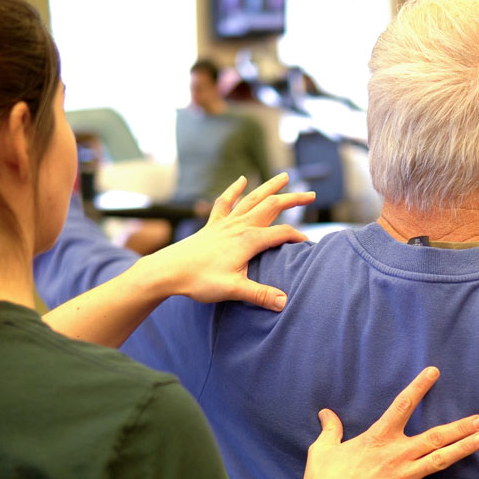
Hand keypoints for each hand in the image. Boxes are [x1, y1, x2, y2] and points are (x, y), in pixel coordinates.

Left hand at [144, 173, 314, 310]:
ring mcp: (225, 223)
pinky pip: (225, 202)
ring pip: (252, 199)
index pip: (282, 234)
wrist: (166, 271)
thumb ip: (260, 295)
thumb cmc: (199, 280)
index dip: (298, 238)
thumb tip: (284, 303)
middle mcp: (239, 226)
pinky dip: (234, 190)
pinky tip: (241, 180)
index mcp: (248, 240)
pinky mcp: (213, 225)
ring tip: (284, 176)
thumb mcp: (233, 290)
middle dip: (293, 199)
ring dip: (269, 187)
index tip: (309, 246)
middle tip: (312, 193)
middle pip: (271, 207)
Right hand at [296, 367, 478, 478]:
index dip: (419, 387)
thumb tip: (325, 413)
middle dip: (460, 427)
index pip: (402, 405)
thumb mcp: (323, 450)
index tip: (434, 372)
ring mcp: (404, 477)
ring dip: (463, 450)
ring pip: (441, 460)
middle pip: (435, 436)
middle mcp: (397, 454)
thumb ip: (330, 429)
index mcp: (379, 438)